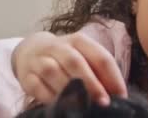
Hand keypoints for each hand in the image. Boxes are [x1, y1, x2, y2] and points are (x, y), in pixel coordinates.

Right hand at [11, 31, 126, 104]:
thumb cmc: (66, 58)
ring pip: (52, 71)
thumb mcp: (83, 56)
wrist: (31, 50)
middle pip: (74, 61)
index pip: (99, 55)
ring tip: (82, 106)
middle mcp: (57, 46)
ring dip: (68, 89)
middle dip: (90, 83)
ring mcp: (39, 59)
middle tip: (103, 103)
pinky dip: (48, 96)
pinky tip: (60, 105)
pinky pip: (36, 85)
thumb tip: (116, 94)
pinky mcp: (26, 75)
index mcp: (78, 41)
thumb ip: (99, 72)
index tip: (121, 96)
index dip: (112, 76)